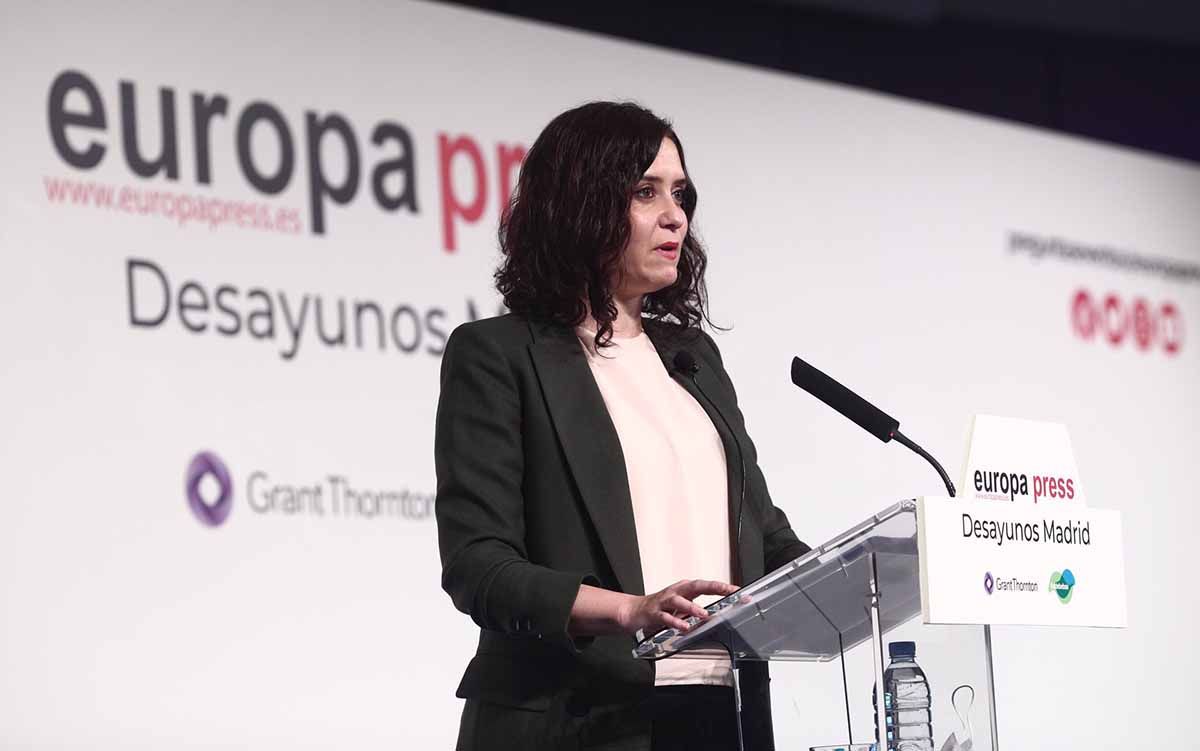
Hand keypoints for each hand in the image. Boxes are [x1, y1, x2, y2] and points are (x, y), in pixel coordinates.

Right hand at [617, 579, 738, 634]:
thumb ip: (698, 610)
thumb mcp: (682, 607)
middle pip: (696, 586)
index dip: (722, 587)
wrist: (634, 611)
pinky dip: (675, 622)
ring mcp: (664, 602)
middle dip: (713, 587)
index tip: (737, 590)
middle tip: (727, 591)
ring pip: (680, 602)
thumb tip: (718, 614)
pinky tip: (684, 627)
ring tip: (704, 614)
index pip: (706, 586)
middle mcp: (676, 593)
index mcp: (684, 590)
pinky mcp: (654, 613)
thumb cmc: (660, 608)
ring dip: (692, 607)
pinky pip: (666, 617)